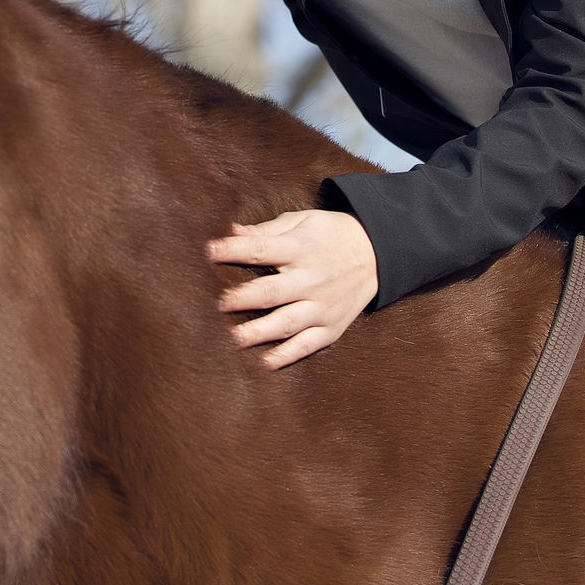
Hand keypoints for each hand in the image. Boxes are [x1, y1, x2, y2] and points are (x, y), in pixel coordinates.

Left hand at [207, 208, 378, 369]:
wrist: (377, 253)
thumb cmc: (331, 234)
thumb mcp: (302, 221)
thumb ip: (267, 230)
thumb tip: (232, 232)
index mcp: (300, 249)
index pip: (260, 250)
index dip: (232, 251)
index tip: (208, 252)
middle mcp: (311, 279)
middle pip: (271, 292)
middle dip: (242, 299)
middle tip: (216, 305)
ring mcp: (322, 306)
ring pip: (286, 323)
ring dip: (258, 332)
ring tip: (232, 339)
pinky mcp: (331, 327)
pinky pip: (306, 345)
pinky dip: (286, 356)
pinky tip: (264, 363)